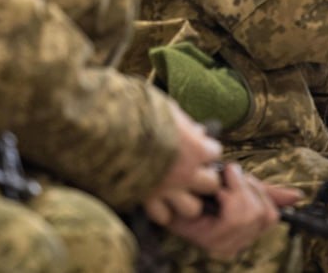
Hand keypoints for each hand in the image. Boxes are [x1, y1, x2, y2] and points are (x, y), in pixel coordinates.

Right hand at [142, 104, 222, 226]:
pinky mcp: (147, 200)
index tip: (198, 145)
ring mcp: (168, 189)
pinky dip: (161, 210)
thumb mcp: (169, 111)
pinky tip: (157, 199)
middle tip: (193, 171)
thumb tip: (197, 130)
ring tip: (179, 192)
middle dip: (204, 178)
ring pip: (192, 208)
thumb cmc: (142, 113)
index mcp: (195, 148)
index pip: (215, 152)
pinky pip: (162, 216)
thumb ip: (186, 124)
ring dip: (187, 200)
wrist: (112, 129)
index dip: (206, 149)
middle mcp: (186, 172)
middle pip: (211, 184)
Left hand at [164, 164, 299, 258]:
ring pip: (251, 214)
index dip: (260, 193)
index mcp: (245, 232)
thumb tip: (298, 196)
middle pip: (262, 213)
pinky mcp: (211, 242)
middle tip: (228, 178)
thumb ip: (267, 193)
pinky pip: (236, 215)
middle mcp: (236, 244)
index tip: (242, 180)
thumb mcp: (238, 187)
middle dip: (247, 188)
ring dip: (237, 189)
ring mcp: (224, 246)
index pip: (271, 215)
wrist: (169, 190)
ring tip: (219, 184)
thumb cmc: (200, 190)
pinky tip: (213, 192)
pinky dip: (228, 195)